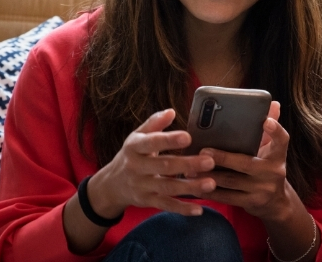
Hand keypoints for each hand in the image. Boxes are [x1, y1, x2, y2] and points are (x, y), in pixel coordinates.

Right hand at [88, 108, 216, 218]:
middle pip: (163, 166)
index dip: (169, 140)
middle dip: (187, 164)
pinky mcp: (147, 201)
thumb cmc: (131, 155)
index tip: (188, 137)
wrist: (111, 185)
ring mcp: (141, 186)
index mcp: (134, 148)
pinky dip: (181, 209)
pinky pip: (165, 205)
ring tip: (211, 183)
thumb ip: (154, 124)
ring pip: (167, 187)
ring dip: (189, 187)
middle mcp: (136, 168)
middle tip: (210, 161)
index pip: (151, 142)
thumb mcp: (137, 137)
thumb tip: (171, 111)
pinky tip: (199, 210)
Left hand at [196, 101, 298, 221]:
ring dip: (210, 175)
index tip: (265, 121)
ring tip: (191, 169)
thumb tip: (274, 104)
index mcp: (278, 155)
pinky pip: (227, 197)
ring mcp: (263, 190)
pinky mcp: (252, 203)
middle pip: (246, 163)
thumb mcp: (270, 151)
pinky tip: (196, 186)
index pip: (282, 140)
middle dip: (223, 158)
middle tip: (203, 151)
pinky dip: (210, 191)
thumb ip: (267, 131)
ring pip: (232, 181)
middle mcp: (274, 172)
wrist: (276, 203)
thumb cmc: (266, 169)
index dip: (275, 130)